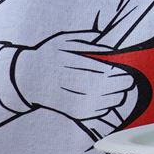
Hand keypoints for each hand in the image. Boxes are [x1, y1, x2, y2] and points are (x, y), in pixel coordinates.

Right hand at [9, 29, 141, 124]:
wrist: (25, 78)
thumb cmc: (49, 54)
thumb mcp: (65, 40)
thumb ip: (88, 41)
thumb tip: (111, 47)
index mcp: (72, 63)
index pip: (106, 72)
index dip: (121, 73)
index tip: (127, 70)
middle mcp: (73, 83)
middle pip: (110, 88)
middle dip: (123, 84)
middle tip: (128, 79)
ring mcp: (74, 101)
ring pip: (108, 102)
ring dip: (117, 95)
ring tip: (117, 88)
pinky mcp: (75, 113)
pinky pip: (99, 112)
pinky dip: (107, 105)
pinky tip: (106, 98)